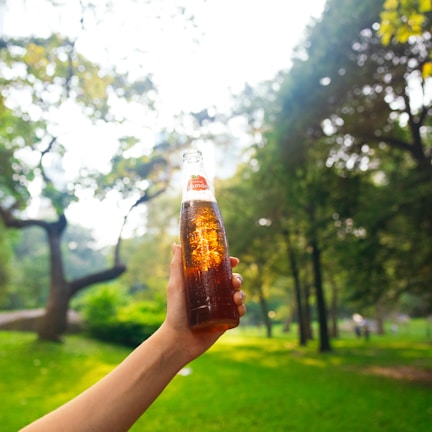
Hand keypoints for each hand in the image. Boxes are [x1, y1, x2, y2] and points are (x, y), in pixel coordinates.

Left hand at [161, 243, 245, 361]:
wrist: (179, 339)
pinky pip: (239, 313)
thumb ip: (176, 265)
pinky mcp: (225, 321)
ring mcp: (220, 308)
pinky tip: (239, 309)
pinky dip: (242, 309)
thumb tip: (176, 244)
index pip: (220, 270)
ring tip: (236, 298)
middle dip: (238, 279)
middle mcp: (214, 294)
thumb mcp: (175, 285)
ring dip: (242, 294)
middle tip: (234, 282)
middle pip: (232, 281)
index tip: (234, 261)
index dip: (229, 263)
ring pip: (239, 296)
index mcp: (204, 283)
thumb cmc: (174, 311)